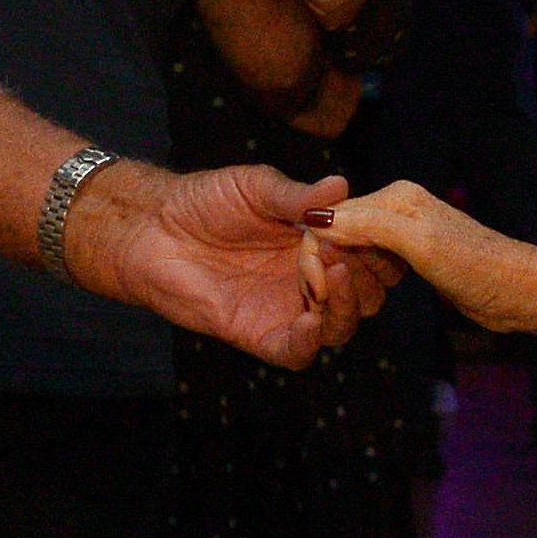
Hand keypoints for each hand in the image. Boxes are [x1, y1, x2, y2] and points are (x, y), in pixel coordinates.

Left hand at [81, 158, 382, 365]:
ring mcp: (289, 309)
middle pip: (367, 295)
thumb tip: (342, 185)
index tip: (381, 226)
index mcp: (321, 244)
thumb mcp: (258, 188)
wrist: (153, 230)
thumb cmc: (205, 201)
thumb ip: (299, 195)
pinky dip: (312, 339)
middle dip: (368, 273)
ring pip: (342, 326)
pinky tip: (311, 316)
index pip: (373, 256)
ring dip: (346, 303)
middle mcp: (312, 280)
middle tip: (347, 248)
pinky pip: (299, 352)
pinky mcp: (261, 335)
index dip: (383, 245)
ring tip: (333, 271)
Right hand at [318, 177, 536, 323]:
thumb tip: (315, 218)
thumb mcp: (420, 245)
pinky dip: (365, 281)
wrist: (519, 292)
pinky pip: (371, 264)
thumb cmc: (478, 267)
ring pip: (351, 250)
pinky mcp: (411, 255)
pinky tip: (374, 298)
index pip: (330, 216)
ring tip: (363, 301)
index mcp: (394, 197)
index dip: (315, 253)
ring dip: (347, 278)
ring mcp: (403, 232)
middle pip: (337, 232)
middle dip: (330, 268)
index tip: (317, 291)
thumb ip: (370, 226)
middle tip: (335, 302)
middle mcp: (395, 207)